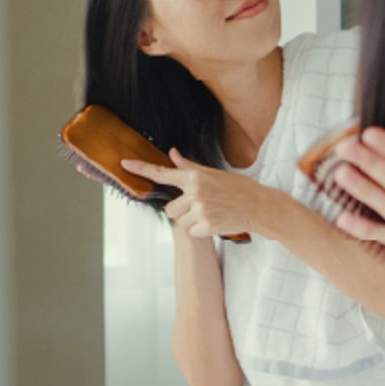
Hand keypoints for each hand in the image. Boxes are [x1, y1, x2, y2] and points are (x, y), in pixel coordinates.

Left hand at [121, 148, 270, 238]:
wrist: (259, 206)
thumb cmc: (239, 188)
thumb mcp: (214, 173)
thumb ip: (189, 167)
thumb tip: (173, 154)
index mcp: (195, 177)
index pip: (163, 173)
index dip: (141, 169)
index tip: (124, 164)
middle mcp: (195, 193)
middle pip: (169, 208)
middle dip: (180, 211)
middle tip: (199, 208)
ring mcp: (200, 210)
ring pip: (180, 221)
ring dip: (191, 221)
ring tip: (210, 214)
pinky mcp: (206, 226)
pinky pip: (192, 231)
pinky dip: (201, 230)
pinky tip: (215, 221)